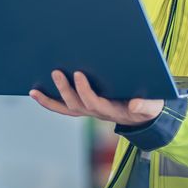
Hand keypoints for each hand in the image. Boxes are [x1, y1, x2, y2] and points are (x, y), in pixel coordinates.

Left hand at [29, 70, 163, 125]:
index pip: (95, 103)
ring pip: (66, 108)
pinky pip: (63, 107)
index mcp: (112, 110)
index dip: (85, 90)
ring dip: (49, 100)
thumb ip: (146, 105)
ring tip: (34, 90)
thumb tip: (134, 104)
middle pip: (76, 105)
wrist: (144, 115)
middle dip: (65, 89)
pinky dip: (49, 102)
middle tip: (56, 71)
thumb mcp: (152, 106)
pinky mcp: (83, 106)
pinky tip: (35, 93)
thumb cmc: (148, 106)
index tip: (79, 74)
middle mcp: (97, 113)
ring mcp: (88, 111)